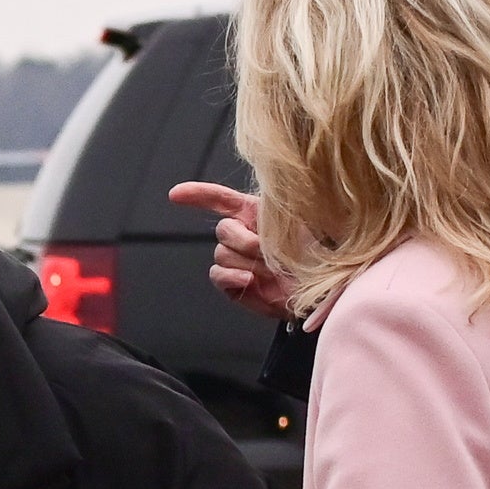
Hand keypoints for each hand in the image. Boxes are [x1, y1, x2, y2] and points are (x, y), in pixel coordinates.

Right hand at [169, 181, 297, 321]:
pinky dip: (233, 276)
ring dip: (246, 261)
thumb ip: (270, 214)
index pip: (220, 199)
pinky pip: (218, 274)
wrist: (313, 293)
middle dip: (244, 240)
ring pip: (222, 253)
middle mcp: (241, 235)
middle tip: (267, 251)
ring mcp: (233, 259)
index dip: (197, 195)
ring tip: (270, 270)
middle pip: (223, 229)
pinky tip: (250, 279)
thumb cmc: (311, 258)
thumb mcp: (295, 226)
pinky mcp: (229, 282)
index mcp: (254, 214)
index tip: (176, 195)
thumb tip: (246, 214)